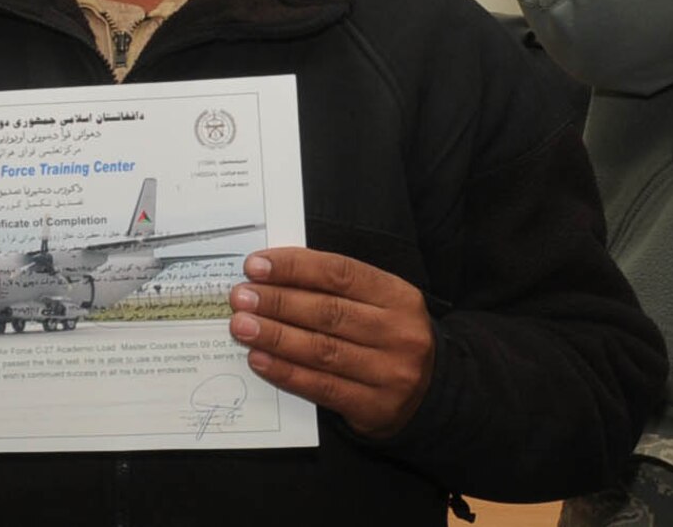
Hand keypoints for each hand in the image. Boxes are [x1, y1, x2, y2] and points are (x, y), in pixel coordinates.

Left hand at [229, 248, 434, 437]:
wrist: (431, 393)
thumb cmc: (389, 337)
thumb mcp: (379, 303)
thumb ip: (336, 289)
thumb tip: (274, 277)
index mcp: (398, 295)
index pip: (340, 273)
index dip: (295, 267)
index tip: (256, 265)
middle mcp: (398, 331)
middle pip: (328, 311)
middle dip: (278, 302)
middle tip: (241, 296)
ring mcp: (389, 372)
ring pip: (322, 349)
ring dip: (275, 336)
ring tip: (242, 325)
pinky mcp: (375, 407)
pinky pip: (322, 387)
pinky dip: (286, 372)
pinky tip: (259, 360)